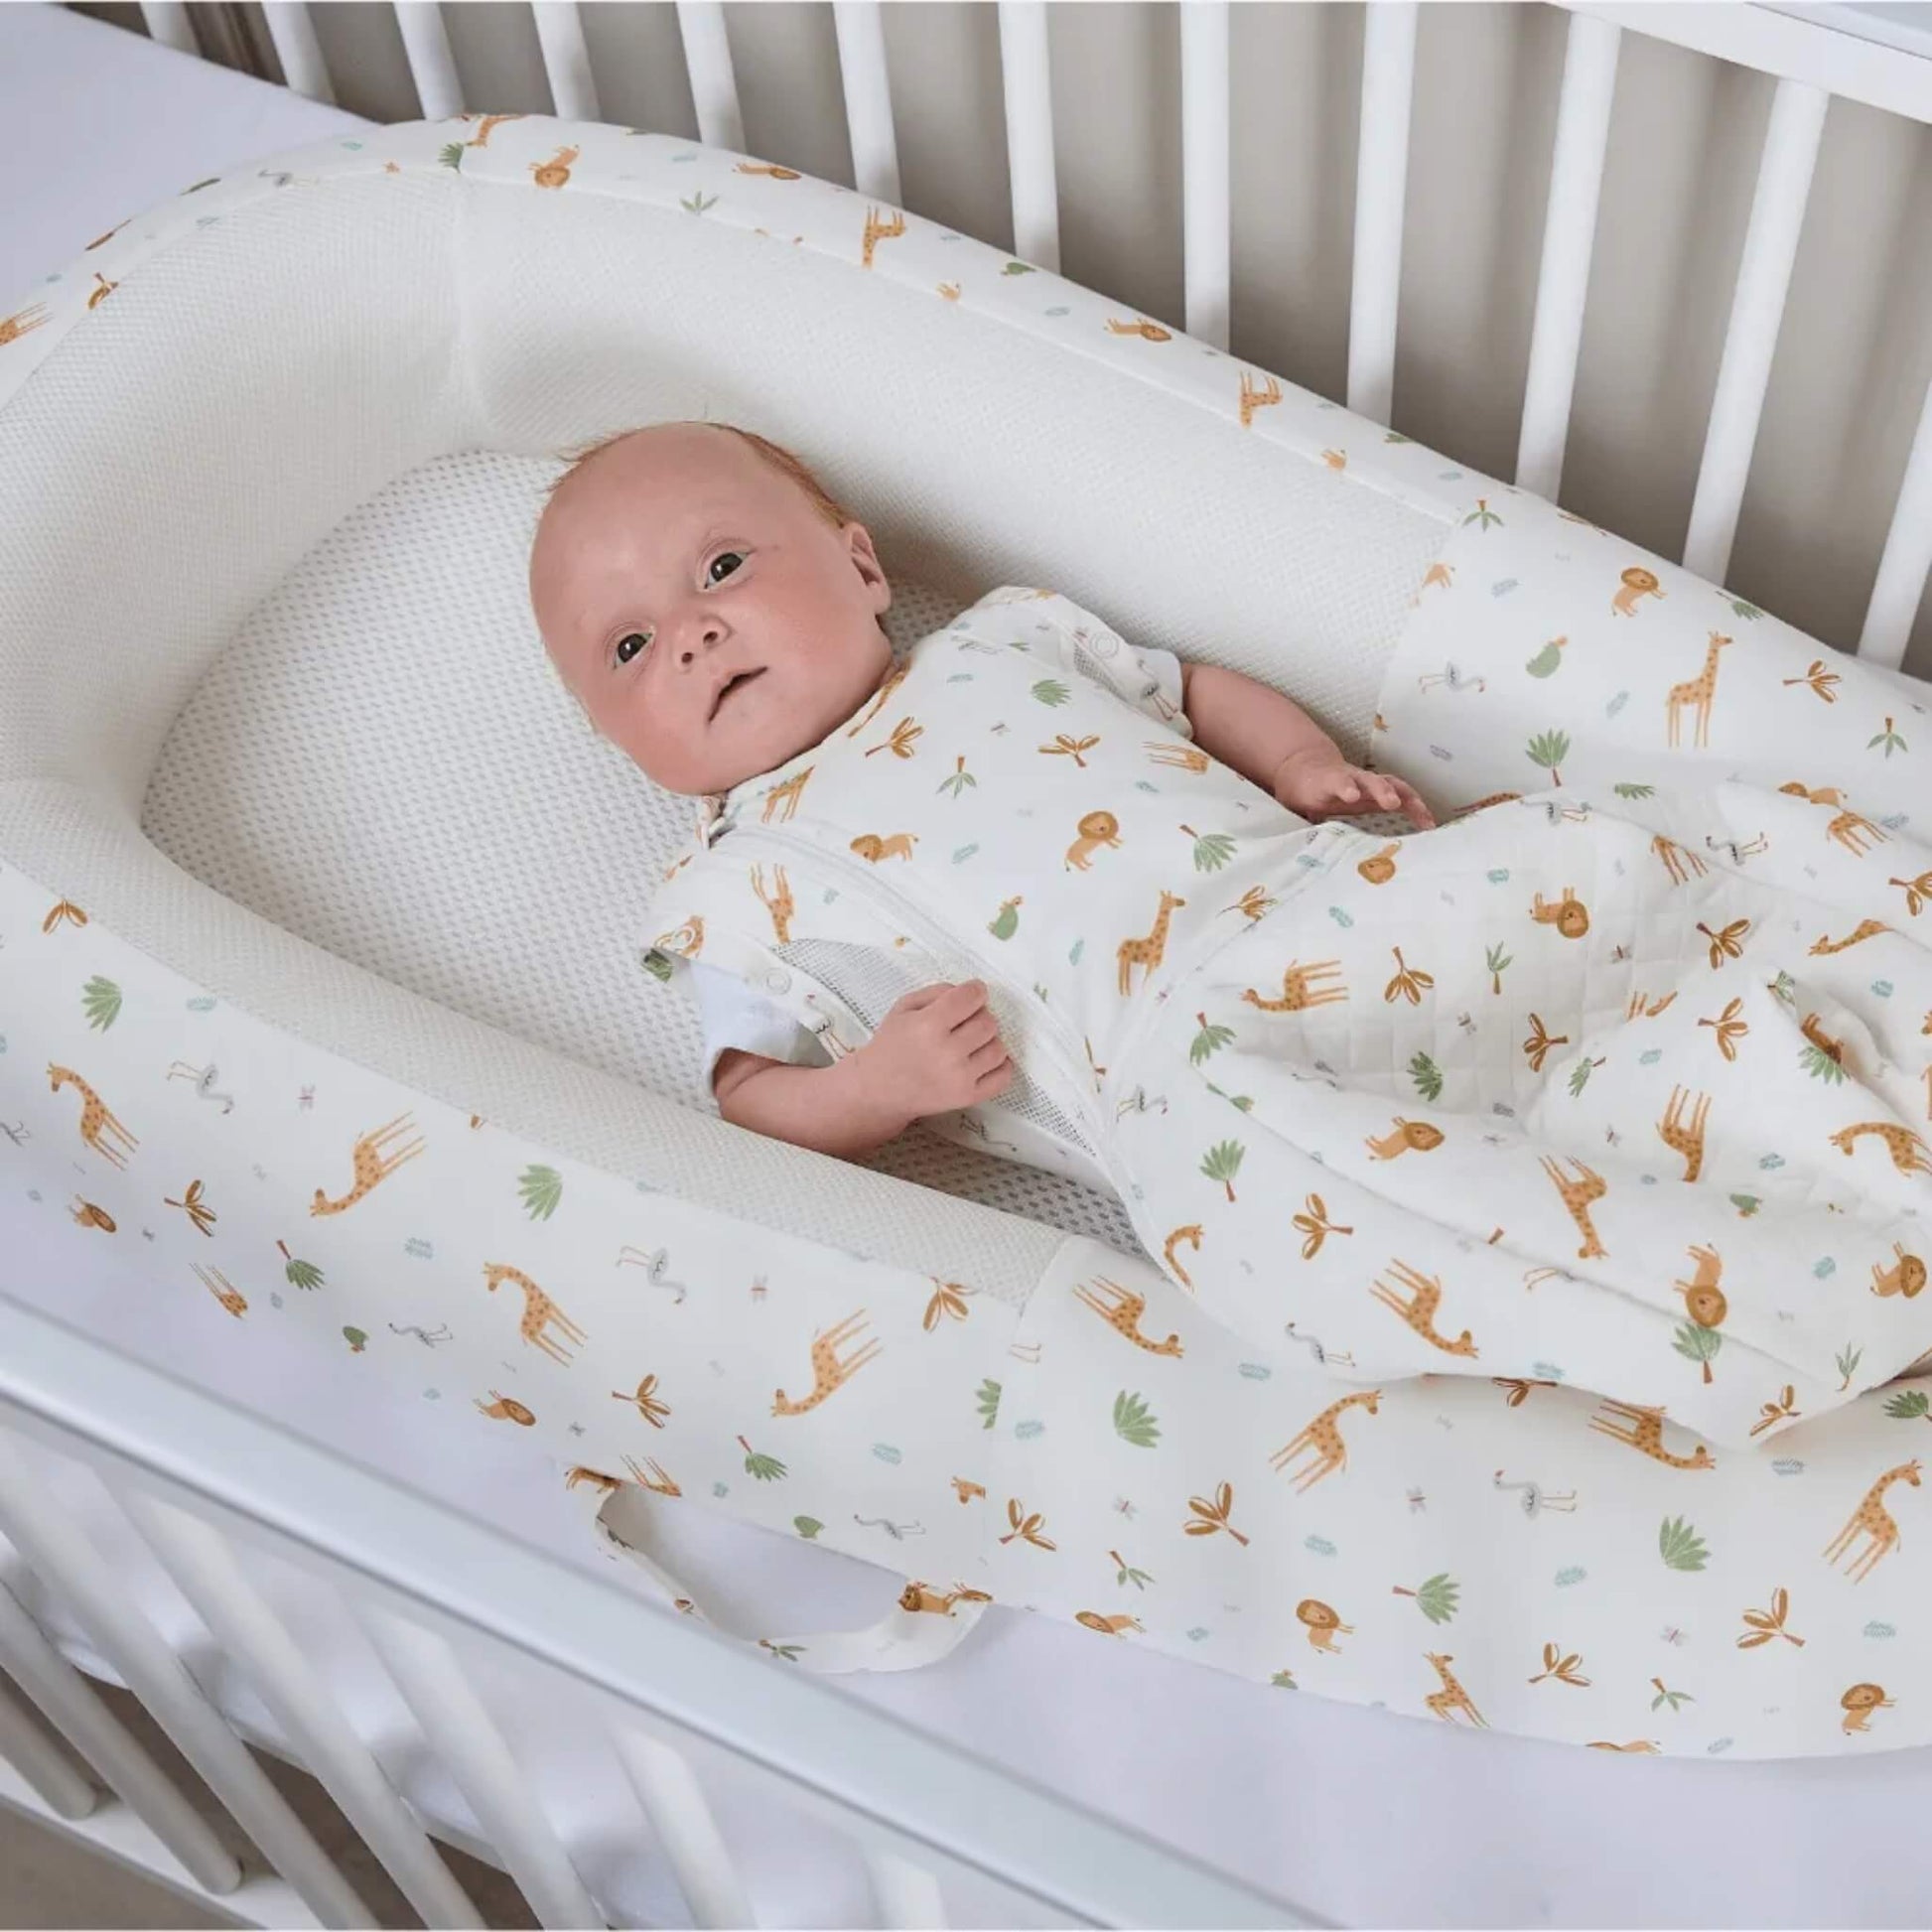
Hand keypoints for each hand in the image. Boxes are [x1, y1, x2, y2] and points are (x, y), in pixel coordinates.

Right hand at [857, 980, 1014, 1121]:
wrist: (878, 1090)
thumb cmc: (891, 1045)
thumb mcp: (904, 1007)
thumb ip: (938, 992)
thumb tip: (971, 992)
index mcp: (928, 1025)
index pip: (971, 997)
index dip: (975, 991)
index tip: (973, 993)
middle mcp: (947, 1052)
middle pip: (988, 1022)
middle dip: (980, 1016)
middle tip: (965, 1022)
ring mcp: (959, 1078)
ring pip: (999, 1048)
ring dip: (989, 1041)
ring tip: (971, 1043)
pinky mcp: (967, 1097)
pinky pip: (1003, 1076)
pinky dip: (999, 1065)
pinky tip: (982, 1060)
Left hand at [1272, 749, 1434, 829]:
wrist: (1307, 768)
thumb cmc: (1300, 791)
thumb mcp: (1293, 805)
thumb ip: (1300, 820)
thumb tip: (1301, 846)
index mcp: (1327, 782)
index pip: (1336, 781)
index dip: (1344, 786)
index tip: (1350, 795)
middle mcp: (1352, 779)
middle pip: (1369, 780)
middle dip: (1381, 790)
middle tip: (1392, 802)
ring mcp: (1368, 783)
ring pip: (1391, 784)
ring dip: (1408, 799)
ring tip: (1425, 819)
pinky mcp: (1379, 790)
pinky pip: (1402, 795)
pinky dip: (1416, 807)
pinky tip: (1429, 823)